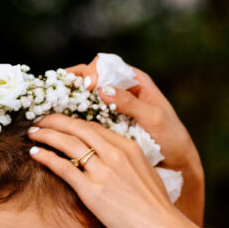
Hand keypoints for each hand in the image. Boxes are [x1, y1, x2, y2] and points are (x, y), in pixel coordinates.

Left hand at [29, 113, 184, 227]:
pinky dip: (47, 157)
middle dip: (56, 121)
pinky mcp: (92, 190)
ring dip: (47, 135)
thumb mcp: (144, 173)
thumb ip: (127, 162)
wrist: (161, 227)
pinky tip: (35, 153)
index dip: (73, 123)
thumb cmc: (155, 206)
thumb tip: (112, 162)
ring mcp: (103, 171)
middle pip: (78, 128)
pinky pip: (63, 166)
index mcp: (129, 146)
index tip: (61, 123)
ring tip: (33, 132)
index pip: (94, 127)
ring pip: (68, 143)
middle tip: (40, 120)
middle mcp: (115, 153)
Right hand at [66, 57, 201, 175]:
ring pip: (85, 94)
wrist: (177, 162)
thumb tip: (102, 88)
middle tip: (58, 90)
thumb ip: (129, 103)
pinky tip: (62, 119)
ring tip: (52, 102)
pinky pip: (87, 113)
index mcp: (135, 81)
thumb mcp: (153, 118)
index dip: (92, 71)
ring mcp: (113, 106)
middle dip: (73, 81)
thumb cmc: (171, 138)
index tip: (87, 86)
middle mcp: (121, 89)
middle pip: (90, 76)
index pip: (106, 65)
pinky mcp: (108, 122)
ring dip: (69, 97)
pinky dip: (74, 114)